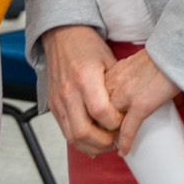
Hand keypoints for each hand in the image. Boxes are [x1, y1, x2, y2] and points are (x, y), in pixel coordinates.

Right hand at [42, 24, 122, 154]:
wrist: (61, 36)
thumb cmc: (86, 46)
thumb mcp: (109, 60)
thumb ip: (117, 86)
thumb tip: (130, 108)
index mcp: (85, 78)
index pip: (101, 112)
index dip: (115, 123)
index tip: (124, 122)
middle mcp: (69, 92)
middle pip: (83, 132)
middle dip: (103, 142)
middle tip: (116, 140)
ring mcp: (58, 101)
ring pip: (72, 137)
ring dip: (91, 146)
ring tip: (106, 144)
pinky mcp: (53, 106)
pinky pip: (64, 131)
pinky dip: (79, 141)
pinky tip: (92, 142)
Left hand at [105, 51, 182, 156]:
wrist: (175, 52)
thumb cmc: (162, 55)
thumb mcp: (137, 61)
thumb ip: (131, 74)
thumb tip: (141, 86)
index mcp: (114, 72)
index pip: (95, 96)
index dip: (96, 110)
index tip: (98, 120)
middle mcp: (115, 84)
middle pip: (97, 110)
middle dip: (98, 125)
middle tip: (101, 136)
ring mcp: (126, 95)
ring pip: (109, 121)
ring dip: (110, 134)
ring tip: (111, 144)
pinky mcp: (140, 105)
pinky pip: (128, 129)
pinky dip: (125, 142)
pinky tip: (124, 151)